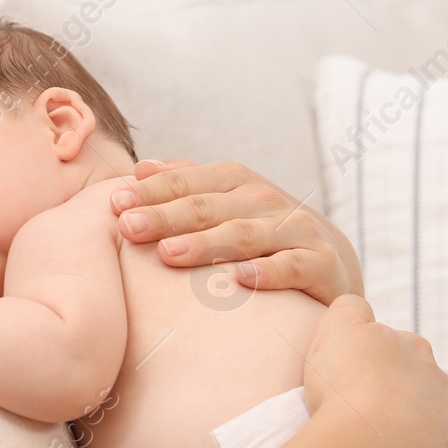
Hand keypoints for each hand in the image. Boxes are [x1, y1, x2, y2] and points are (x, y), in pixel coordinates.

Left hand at [109, 158, 361, 303]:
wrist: (333, 262)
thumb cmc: (262, 232)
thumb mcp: (227, 202)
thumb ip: (186, 183)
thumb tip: (141, 167)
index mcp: (236, 182)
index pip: (188, 182)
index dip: (151, 191)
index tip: (114, 203)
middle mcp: (265, 200)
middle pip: (208, 207)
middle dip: (166, 215)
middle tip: (128, 226)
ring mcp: (295, 231)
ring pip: (245, 235)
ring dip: (206, 243)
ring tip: (169, 253)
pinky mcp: (322, 265)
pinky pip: (293, 268)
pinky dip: (268, 273)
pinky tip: (241, 279)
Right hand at [301, 296, 447, 447]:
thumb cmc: (345, 386)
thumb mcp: (336, 326)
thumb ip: (351, 308)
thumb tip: (361, 313)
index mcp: (414, 350)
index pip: (397, 349)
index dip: (371, 367)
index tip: (349, 385)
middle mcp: (443, 385)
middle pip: (424, 388)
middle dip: (401, 401)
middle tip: (364, 421)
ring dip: (426, 436)